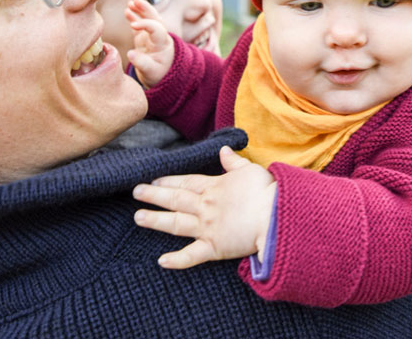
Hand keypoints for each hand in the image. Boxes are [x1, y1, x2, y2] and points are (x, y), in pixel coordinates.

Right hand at [125, 0, 174, 87]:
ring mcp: (152, 35)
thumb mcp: (151, 72)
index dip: (145, 25)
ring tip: (131, 2)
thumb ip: (142, 63)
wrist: (160, 75)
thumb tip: (130, 54)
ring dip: (141, 9)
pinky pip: (141, 23)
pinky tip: (127, 9)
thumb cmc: (158, 74)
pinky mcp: (145, 37)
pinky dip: (135, 16)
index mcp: (162, 44)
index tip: (133, 25)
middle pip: (155, 18)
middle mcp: (159, 37)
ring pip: (149, 18)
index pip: (156, 29)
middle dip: (146, 9)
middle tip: (136, 0)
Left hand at [133, 146, 276, 268]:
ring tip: (138, 218)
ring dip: (155, 220)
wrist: (275, 216)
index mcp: (214, 187)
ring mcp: (207, 227)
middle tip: (136, 192)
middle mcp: (205, 206)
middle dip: (153, 195)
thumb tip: (224, 150)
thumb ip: (234, 162)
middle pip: (174, 199)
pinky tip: (161, 261)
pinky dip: (176, 260)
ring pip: (175, 223)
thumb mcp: (250, 170)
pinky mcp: (214, 247)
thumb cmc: (267, 192)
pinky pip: (191, 256)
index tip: (154, 180)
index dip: (169, 181)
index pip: (186, 182)